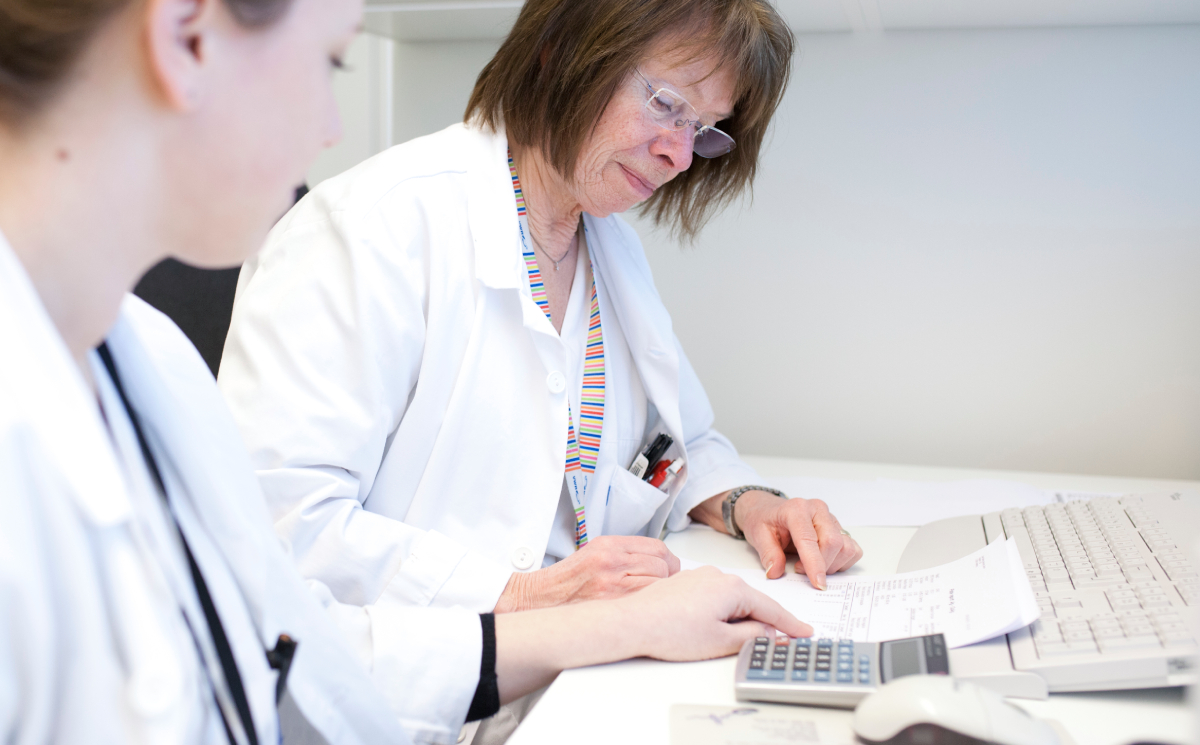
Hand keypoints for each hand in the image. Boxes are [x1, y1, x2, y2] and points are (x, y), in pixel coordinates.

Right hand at [494, 535, 680, 611]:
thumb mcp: (594, 554)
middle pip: (662, 566)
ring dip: (659, 594)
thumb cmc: (567, 582)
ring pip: (658, 585)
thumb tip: (660, 562)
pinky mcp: (610, 606)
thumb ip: (625, 555)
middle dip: (668, 578)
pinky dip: (649, 607)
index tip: (669, 569)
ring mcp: (612, 584)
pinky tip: (643, 610)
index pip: (657, 548)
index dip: (668, 560)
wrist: (540, 600)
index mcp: (608, 546)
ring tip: (651, 601)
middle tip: (663, 588)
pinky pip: (644, 604)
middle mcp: (611, 561)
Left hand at [616, 566, 812, 660]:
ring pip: (731, 599)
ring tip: (737, 638)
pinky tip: (714, 625)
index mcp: (733, 588)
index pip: (771, 609)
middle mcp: (718, 576)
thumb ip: (752, 637)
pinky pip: (713, 596)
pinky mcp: (684, 582)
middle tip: (779, 639)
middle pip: (751, 601)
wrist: (633, 623)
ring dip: (739, 616)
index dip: (789, 624)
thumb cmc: (672, 631)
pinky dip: (721, 610)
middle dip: (764, 621)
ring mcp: (700, 576)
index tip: (804, 632)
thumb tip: (768, 632)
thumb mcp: (721, 641)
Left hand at [735, 492, 862, 587]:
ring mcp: (830, 518)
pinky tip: (824, 561)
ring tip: (810, 565)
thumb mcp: (757, 535)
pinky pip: (852, 549)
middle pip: (833, 543)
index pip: (810, 539)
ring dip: (831, 564)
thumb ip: (768, 554)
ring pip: (845, 547)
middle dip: (821, 565)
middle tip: (800, 570)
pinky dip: (842, 561)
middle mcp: (817, 510)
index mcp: (797, 509)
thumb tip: (775, 572)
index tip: (818, 583)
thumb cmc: (763, 520)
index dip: (815, 564)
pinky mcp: (838, 528)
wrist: (767, 509)